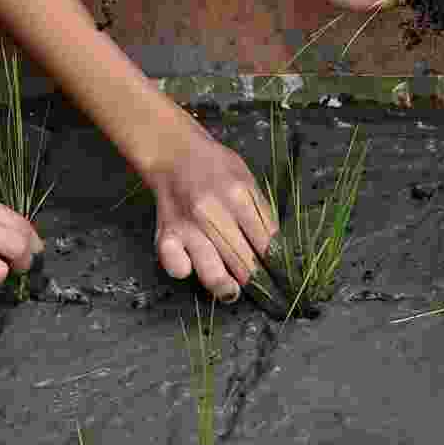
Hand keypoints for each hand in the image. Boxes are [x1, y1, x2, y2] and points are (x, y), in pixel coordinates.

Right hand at [142, 114, 285, 307]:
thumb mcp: (247, 180)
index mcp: (238, 194)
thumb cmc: (216, 168)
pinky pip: (176, 267)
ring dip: (226, 287)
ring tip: (232, 291)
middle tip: (260, 286)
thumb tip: (275, 249)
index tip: (278, 273)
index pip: (265, 241)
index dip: (274, 263)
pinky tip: (193, 268)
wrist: (174, 153)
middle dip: (256, 279)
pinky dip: (185, 272)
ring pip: (213, 272)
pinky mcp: (166, 234)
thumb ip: (261, 212)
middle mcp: (212, 211)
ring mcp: (188, 226)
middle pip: (243, 260)